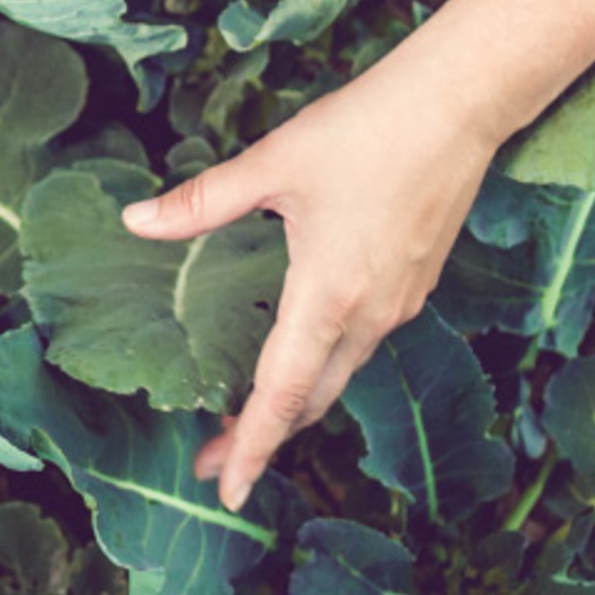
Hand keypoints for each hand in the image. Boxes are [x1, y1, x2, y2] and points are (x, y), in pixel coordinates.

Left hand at [119, 58, 502, 511]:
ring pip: (338, 374)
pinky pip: (361, 344)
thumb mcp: (272, 164)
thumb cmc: (366, 130)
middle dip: (262, 437)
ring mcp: (398, 303)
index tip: (226, 489)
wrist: (460, 104)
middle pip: (310, 399)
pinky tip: (298, 353)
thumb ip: (201, 202)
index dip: (251, 446)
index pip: (281, 395)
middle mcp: (369, 314)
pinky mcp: (414, 284)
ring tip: (246, 418)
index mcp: (328, 296)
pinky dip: (323, 366)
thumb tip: (134, 222)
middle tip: (214, 463)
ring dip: (293, 402)